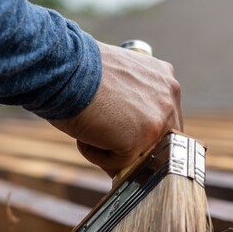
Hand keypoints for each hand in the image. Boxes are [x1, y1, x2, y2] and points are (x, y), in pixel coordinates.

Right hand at [49, 41, 182, 176]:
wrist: (63, 67)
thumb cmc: (78, 68)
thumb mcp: (118, 76)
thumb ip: (133, 98)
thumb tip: (127, 126)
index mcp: (164, 79)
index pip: (162, 118)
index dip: (137, 129)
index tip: (117, 129)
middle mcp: (169, 97)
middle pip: (156, 141)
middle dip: (129, 145)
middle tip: (101, 134)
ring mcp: (158, 120)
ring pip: (137, 155)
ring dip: (111, 149)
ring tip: (89, 128)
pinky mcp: (141, 139)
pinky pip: (119, 164)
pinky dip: (95, 154)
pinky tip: (84, 132)